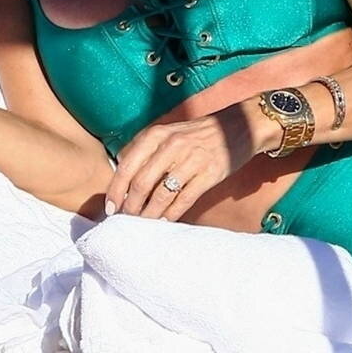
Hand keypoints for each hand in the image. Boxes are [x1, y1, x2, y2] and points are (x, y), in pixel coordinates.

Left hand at [105, 101, 277, 219]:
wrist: (240, 127)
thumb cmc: (198, 134)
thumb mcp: (169, 133)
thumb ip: (145, 151)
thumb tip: (122, 182)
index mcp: (157, 135)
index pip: (127, 166)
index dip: (115, 191)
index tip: (111, 208)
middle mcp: (172, 145)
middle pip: (141, 183)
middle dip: (130, 207)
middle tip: (125, 221)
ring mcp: (192, 160)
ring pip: (161, 195)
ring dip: (148, 215)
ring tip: (142, 225)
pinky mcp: (209, 174)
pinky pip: (184, 200)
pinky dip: (171, 214)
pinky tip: (165, 222)